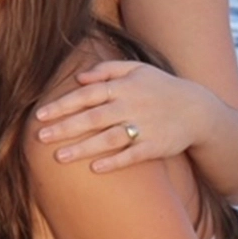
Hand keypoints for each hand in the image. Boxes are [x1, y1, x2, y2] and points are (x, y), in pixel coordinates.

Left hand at [33, 60, 218, 173]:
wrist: (197, 109)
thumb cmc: (159, 87)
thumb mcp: (136, 69)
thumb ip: (106, 70)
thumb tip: (78, 78)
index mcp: (123, 86)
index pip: (86, 95)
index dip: (62, 105)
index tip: (40, 116)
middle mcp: (131, 105)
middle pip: (93, 117)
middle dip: (65, 128)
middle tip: (40, 138)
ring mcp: (145, 126)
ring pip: (109, 138)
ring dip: (84, 148)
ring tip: (59, 158)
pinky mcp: (156, 146)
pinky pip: (133, 155)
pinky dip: (115, 161)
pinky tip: (95, 168)